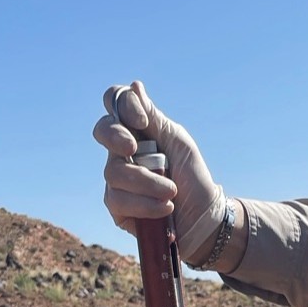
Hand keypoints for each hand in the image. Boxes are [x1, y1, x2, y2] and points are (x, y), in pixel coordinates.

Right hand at [93, 82, 225, 263]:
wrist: (205, 220)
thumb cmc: (194, 179)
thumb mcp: (178, 143)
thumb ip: (154, 118)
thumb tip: (134, 86)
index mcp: (138, 131)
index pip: (116, 103)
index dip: (122, 105)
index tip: (141, 122)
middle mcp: (122, 152)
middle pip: (102, 131)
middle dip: (116, 137)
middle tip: (134, 149)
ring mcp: (117, 180)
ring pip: (114, 172)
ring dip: (148, 183)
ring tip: (172, 193)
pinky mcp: (118, 209)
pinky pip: (119, 200)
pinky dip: (146, 205)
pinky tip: (165, 209)